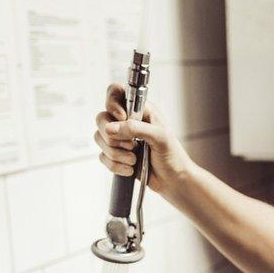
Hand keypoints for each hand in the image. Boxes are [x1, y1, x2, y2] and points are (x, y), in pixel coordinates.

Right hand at [93, 83, 194, 197]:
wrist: (173, 180)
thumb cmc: (173, 156)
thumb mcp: (160, 137)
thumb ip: (136, 128)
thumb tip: (110, 127)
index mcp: (140, 110)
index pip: (116, 92)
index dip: (112, 103)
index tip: (121, 117)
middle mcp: (127, 121)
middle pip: (102, 118)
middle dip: (113, 136)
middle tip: (132, 145)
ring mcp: (120, 139)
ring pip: (100, 138)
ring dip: (116, 153)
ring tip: (134, 159)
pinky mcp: (116, 155)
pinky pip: (103, 157)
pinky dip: (116, 165)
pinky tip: (131, 168)